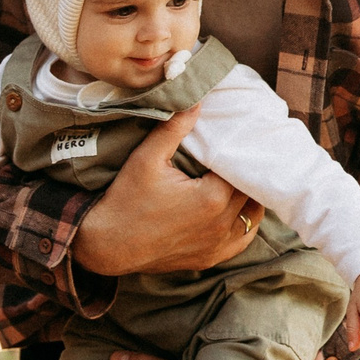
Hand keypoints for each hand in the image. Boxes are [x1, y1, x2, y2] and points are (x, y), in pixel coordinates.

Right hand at [73, 103, 263, 276]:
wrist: (107, 243)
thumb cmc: (125, 199)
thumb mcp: (146, 158)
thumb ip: (174, 128)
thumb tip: (197, 102)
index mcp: (211, 197)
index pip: (242, 169)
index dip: (239, 154)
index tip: (233, 141)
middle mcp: (221, 224)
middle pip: (251, 191)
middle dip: (246, 174)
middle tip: (236, 157)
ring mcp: (217, 245)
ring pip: (252, 216)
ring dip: (249, 198)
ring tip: (238, 180)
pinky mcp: (210, 258)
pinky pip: (242, 240)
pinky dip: (244, 224)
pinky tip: (236, 209)